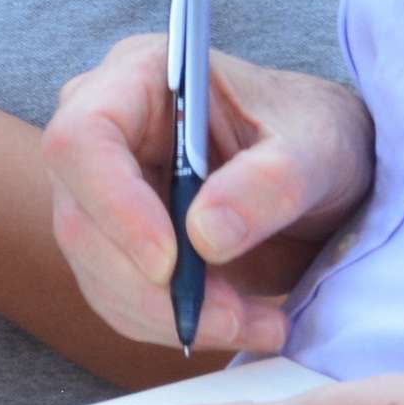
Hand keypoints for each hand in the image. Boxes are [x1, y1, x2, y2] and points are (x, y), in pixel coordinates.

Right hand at [44, 35, 372, 353]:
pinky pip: (119, 298)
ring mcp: (102, 190)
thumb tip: (203, 237)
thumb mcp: (317, 151)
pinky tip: (237, 322)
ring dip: (166, 315)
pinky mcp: (119, 243)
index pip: (83, 137)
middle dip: (149, 285)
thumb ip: (268, 184)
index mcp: (138, 79)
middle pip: (80, 217)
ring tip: (256, 322)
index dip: (113, 203)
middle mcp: (103, 132)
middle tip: (233, 317)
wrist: (323, 172)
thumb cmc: (317, 135)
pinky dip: (172, 325)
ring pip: (94, 269)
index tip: (170, 263)